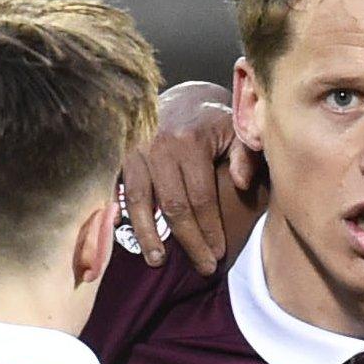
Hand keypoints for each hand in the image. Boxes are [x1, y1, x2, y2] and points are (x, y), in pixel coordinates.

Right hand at [120, 80, 264, 273]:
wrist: (181, 96)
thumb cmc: (213, 121)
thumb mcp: (236, 130)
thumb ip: (245, 155)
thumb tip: (242, 184)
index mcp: (189, 141)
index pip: (201, 197)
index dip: (210, 229)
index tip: (219, 253)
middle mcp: (158, 145)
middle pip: (173, 205)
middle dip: (189, 241)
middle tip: (203, 267)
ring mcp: (135, 150)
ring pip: (140, 201)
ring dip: (148, 234)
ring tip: (158, 261)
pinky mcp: (120, 155)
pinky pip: (118, 189)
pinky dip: (122, 213)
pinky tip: (125, 235)